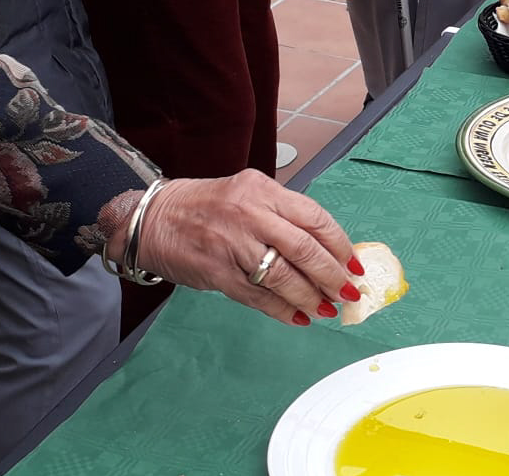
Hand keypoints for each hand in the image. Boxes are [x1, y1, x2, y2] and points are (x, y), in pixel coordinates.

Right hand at [115, 171, 364, 325]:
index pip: (314, 218)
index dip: (340, 245)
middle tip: (349, 292)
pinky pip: (256, 296)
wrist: (153, 218)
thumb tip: (326, 250)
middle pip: (304, 248)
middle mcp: (249, 213)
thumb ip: (284, 217)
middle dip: (332, 275)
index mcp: (263, 190)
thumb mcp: (249, 195)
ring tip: (327, 309)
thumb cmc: (207, 206)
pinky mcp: (216, 271)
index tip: (355, 264)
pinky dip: (281, 310)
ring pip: (282, 276)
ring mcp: (231, 243)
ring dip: (310, 296)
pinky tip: (297, 317)